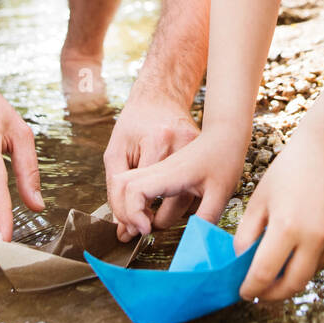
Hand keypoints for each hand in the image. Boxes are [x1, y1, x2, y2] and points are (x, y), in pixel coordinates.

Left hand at [102, 96, 200, 237]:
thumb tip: (123, 227)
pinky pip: (198, 191)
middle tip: (144, 224)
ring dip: (172, 214)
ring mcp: (200, 150)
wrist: (161, 96)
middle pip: (175, 204)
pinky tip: (173, 198)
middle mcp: (183, 145)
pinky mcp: (208, 157)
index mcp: (158, 141)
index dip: (136, 215)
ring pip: (191, 201)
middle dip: (156, 220)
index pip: (146, 193)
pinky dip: (185, 201)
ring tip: (155, 214)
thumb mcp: (116, 151)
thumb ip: (115, 189)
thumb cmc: (135, 122)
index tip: (132, 227)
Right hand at [106, 129, 245, 240]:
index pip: (135, 190)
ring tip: (142, 225)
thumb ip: (206, 217)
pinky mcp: (157, 168)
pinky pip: (133, 182)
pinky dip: (133, 200)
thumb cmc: (225, 157)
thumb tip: (195, 242)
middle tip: (140, 231)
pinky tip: (148, 213)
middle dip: (124, 212)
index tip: (146, 229)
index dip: (133, 213)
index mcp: (171, 171)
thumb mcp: (222, 192)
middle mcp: (157, 166)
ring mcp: (155, 166)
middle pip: (121, 186)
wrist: (224, 132)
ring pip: (123, 182)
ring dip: (126, 206)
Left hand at [233, 134, 323, 301]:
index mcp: (287, 226)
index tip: (244, 293)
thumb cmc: (285, 174)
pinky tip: (301, 245)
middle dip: (273, 294)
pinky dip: (310, 261)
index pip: (265, 273)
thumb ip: (246, 236)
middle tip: (261, 293)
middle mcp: (315, 236)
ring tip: (279, 264)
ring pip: (311, 273)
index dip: (252, 288)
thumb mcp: (258, 202)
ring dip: (292, 275)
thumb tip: (242, 267)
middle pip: (293, 284)